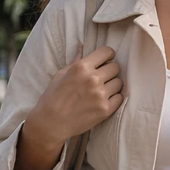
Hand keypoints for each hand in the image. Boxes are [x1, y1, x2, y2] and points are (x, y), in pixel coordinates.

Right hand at [16, 45, 122, 169]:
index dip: (107, 55)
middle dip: (109, 71)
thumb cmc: (52, 97)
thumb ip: (76, 60)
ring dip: (112, 85)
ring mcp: (100, 95)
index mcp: (81, 67)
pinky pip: (119, 98)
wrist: (50, 123)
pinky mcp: (105, 110)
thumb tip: (82, 45)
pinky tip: (103, 100)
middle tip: (101, 78)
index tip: (105, 60)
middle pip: (115, 67)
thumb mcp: (60, 74)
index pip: (107, 52)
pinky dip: (113, 99)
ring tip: (101, 90)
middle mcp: (93, 79)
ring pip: (119, 82)